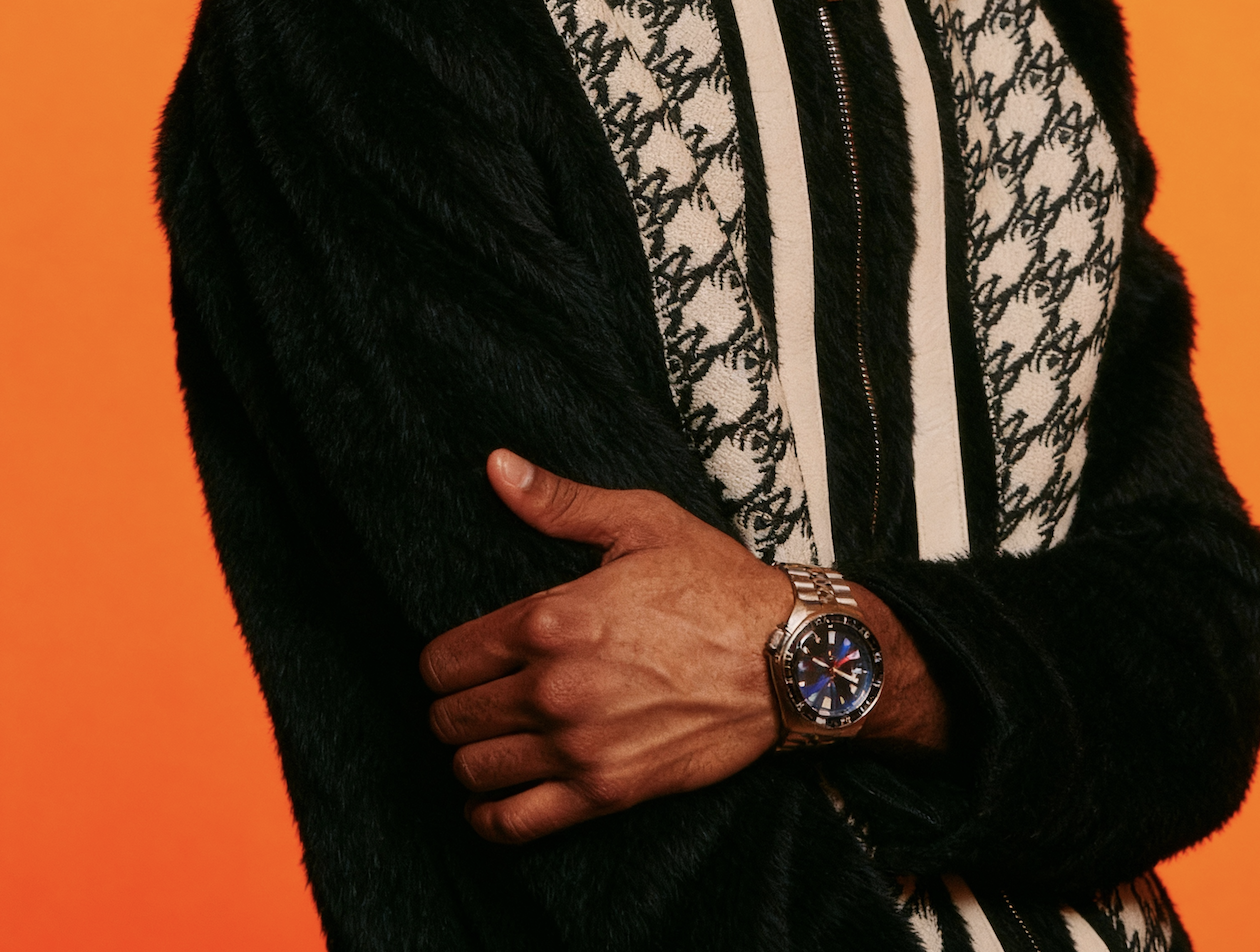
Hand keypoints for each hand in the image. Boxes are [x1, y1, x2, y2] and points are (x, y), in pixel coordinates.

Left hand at [420, 452, 794, 843]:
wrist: (787, 657)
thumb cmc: (716, 584)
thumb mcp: (641, 522)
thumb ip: (559, 502)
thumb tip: (496, 465)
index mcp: (551, 619)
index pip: (446, 659)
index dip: (443, 660)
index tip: (461, 659)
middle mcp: (554, 687)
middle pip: (449, 718)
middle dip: (452, 706)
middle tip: (475, 696)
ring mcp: (579, 746)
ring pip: (472, 769)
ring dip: (471, 755)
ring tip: (490, 738)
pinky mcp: (607, 792)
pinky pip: (514, 824)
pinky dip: (489, 817)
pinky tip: (493, 798)